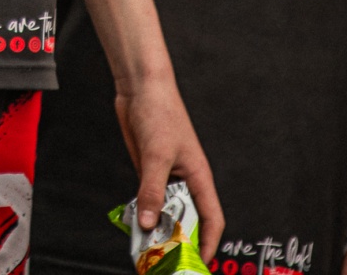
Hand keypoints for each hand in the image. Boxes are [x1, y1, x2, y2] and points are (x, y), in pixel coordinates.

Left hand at [113, 73, 222, 250]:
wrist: (140, 89)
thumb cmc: (161, 112)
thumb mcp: (157, 155)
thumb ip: (152, 190)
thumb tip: (149, 222)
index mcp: (198, 177)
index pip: (212, 218)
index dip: (209, 242)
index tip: (201, 261)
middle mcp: (184, 180)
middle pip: (187, 219)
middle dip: (180, 240)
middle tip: (167, 259)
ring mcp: (165, 177)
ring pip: (166, 211)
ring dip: (158, 228)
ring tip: (148, 248)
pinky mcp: (147, 172)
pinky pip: (148, 200)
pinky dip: (144, 214)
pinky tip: (135, 225)